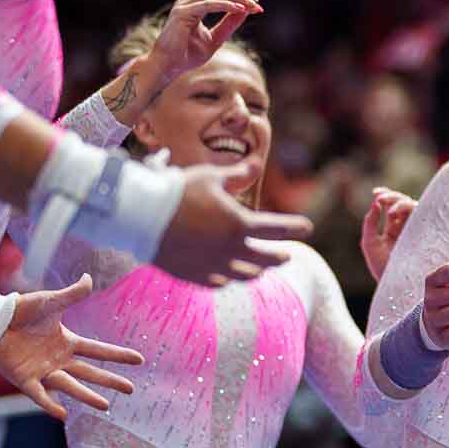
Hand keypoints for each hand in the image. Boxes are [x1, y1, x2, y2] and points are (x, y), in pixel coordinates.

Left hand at [0, 275, 144, 420]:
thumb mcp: (50, 301)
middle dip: (110, 381)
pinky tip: (62, 413)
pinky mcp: (24, 379)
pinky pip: (39, 394)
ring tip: (105, 406)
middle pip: (90, 372)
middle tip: (131, 389)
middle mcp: (59, 359)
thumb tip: (88, 278)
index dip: (118, 355)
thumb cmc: (21, 310)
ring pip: (70, 386)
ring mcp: (43, 371)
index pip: (99, 350)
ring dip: (87, 396)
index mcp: (67, 342)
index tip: (139, 360)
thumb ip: (71, 294)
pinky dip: (50, 404)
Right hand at [143, 0, 261, 87]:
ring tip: (252, 6)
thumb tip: (245, 12)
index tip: (257, 8)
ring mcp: (184, 6)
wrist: (168, 67)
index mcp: (194, 7)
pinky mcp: (182, 13)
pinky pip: (208, 5)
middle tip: (258, 5)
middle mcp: (188, 3)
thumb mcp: (215, 39)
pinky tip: (239, 9)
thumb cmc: (187, 56)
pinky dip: (225, 5)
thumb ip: (228, 26)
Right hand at [155, 163, 312, 284]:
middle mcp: (230, 250)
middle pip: (265, 259)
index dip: (295, 227)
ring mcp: (212, 266)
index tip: (308, 228)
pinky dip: (227, 278)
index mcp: (239, 225)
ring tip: (261, 268)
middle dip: (279, 256)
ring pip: (244, 275)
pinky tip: (229, 276)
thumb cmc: (177, 191)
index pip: (276, 229)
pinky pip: (218, 282)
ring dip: (256, 270)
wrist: (140, 217)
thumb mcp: (211, 177)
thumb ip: (237, 175)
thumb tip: (257, 166)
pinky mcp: (193, 276)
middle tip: (287, 255)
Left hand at [361, 187, 416, 281]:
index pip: (393, 207)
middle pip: (403, 203)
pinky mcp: (425, 233)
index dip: (386, 196)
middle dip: (392, 197)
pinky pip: (422, 215)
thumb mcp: (370, 244)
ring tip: (390, 211)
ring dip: (400, 203)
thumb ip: (370, 223)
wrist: (397, 286)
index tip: (376, 193)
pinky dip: (408, 210)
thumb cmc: (383, 268)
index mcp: (394, 230)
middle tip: (381, 198)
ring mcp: (417, 230)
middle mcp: (407, 228)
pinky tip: (396, 214)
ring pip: (414, 206)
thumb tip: (375, 203)